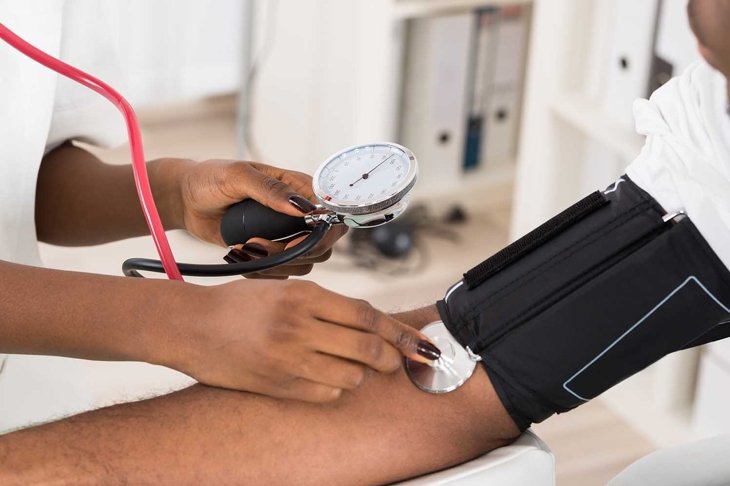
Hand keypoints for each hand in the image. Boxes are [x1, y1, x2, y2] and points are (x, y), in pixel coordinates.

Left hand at [157, 158, 346, 276]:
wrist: (186, 200)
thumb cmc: (211, 179)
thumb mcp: (238, 176)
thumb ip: (271, 190)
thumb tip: (303, 208)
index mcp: (298, 188)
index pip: (331, 214)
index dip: (321, 233)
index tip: (293, 240)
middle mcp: (298, 214)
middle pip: (323, 245)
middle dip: (294, 252)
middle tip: (258, 244)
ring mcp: (286, 236)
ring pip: (304, 263)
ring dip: (274, 263)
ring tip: (245, 246)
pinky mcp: (271, 253)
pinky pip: (282, 273)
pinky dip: (262, 272)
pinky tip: (240, 255)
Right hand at [164, 279, 440, 401]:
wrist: (191, 326)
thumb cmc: (240, 304)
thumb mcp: (285, 290)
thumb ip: (327, 305)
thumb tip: (373, 324)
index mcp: (303, 295)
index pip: (367, 315)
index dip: (399, 332)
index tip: (421, 343)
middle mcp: (299, 325)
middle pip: (367, 348)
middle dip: (391, 358)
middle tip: (396, 361)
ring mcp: (288, 359)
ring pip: (352, 376)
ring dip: (360, 374)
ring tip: (351, 367)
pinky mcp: (278, 386)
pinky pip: (327, 395)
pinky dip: (335, 389)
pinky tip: (325, 378)